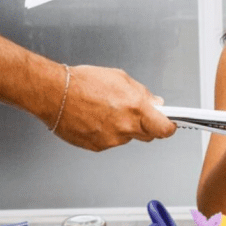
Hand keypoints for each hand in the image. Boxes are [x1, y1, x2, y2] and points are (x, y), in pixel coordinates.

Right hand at [52, 65, 175, 150]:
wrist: (55, 94)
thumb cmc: (84, 82)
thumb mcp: (121, 78)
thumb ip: (143, 94)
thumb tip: (156, 103)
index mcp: (136, 108)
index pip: (164, 128)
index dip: (169, 127)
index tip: (170, 124)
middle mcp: (125, 127)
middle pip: (148, 135)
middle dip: (146, 125)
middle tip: (135, 113)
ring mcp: (111, 139)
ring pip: (127, 137)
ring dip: (123, 128)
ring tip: (107, 111)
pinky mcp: (97, 147)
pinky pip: (110, 142)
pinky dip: (107, 133)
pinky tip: (96, 119)